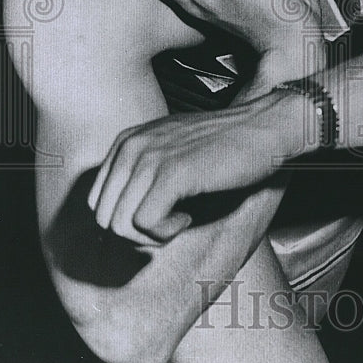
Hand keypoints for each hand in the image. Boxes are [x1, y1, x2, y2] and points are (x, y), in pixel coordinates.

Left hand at [86, 94, 296, 244]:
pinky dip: (166, 232)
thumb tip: (117, 223)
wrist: (265, 127)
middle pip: (104, 217)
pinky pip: (145, 224)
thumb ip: (144, 174)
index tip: (159, 216)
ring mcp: (150, 158)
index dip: (126, 221)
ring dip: (151, 235)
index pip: (97, 201)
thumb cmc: (226, 146)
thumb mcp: (173, 151)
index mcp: (127, 141)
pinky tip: (189, 217)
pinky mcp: (172, 174)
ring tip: (182, 218)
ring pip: (120, 224)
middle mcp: (132, 146)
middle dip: (135, 233)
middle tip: (171, 223)